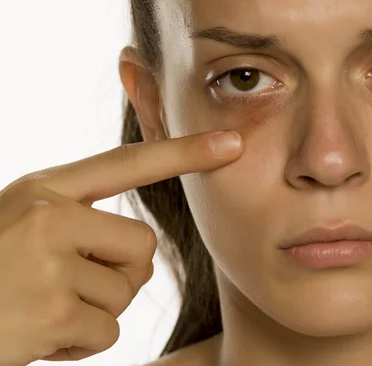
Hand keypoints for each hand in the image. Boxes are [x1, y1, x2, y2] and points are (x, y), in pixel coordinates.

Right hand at [0, 130, 242, 364]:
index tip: (234, 143)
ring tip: (39, 309)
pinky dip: (78, 345)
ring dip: (92, 313)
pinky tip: (36, 336)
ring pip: (125, 294)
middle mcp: (48, 215)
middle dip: (115, 277)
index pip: (129, 164)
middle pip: (141, 248)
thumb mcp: (21, 226)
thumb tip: (142, 257)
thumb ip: (79, 223)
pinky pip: (105, 333)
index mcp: (44, 191)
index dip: (185, 152)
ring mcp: (48, 262)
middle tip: (59, 286)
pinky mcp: (50, 311)